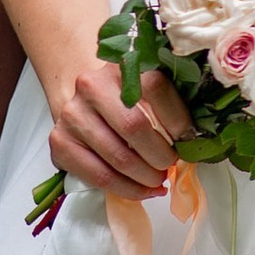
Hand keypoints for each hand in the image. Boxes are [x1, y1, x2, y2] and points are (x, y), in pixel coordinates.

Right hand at [48, 57, 184, 201]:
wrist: (85, 101)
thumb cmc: (125, 100)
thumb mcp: (148, 90)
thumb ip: (170, 105)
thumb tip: (194, 140)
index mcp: (120, 65)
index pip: (155, 87)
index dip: (178, 119)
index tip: (188, 139)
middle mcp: (91, 85)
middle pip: (134, 126)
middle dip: (160, 155)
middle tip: (170, 164)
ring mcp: (72, 115)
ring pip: (118, 157)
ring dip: (146, 177)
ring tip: (158, 179)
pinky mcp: (60, 143)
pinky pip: (99, 177)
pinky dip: (127, 189)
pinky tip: (142, 189)